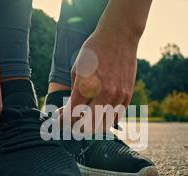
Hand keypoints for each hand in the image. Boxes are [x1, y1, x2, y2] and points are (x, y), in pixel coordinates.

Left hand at [59, 0, 150, 133]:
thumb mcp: (77, 68)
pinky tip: (100, 114)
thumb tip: (71, 108)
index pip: (71, 115)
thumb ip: (75, 91)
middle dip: (76, 127)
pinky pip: (115, 117)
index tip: (60, 117)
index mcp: (86, 87)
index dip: (63, 120)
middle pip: (87, 126)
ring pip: (103, 125)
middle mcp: (102, 94)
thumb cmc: (94, 50)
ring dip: (92, 126)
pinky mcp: (127, 96)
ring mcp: (117, 96)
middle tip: (72, 121)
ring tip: (85, 120)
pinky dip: (106, 119)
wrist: (119, 36)